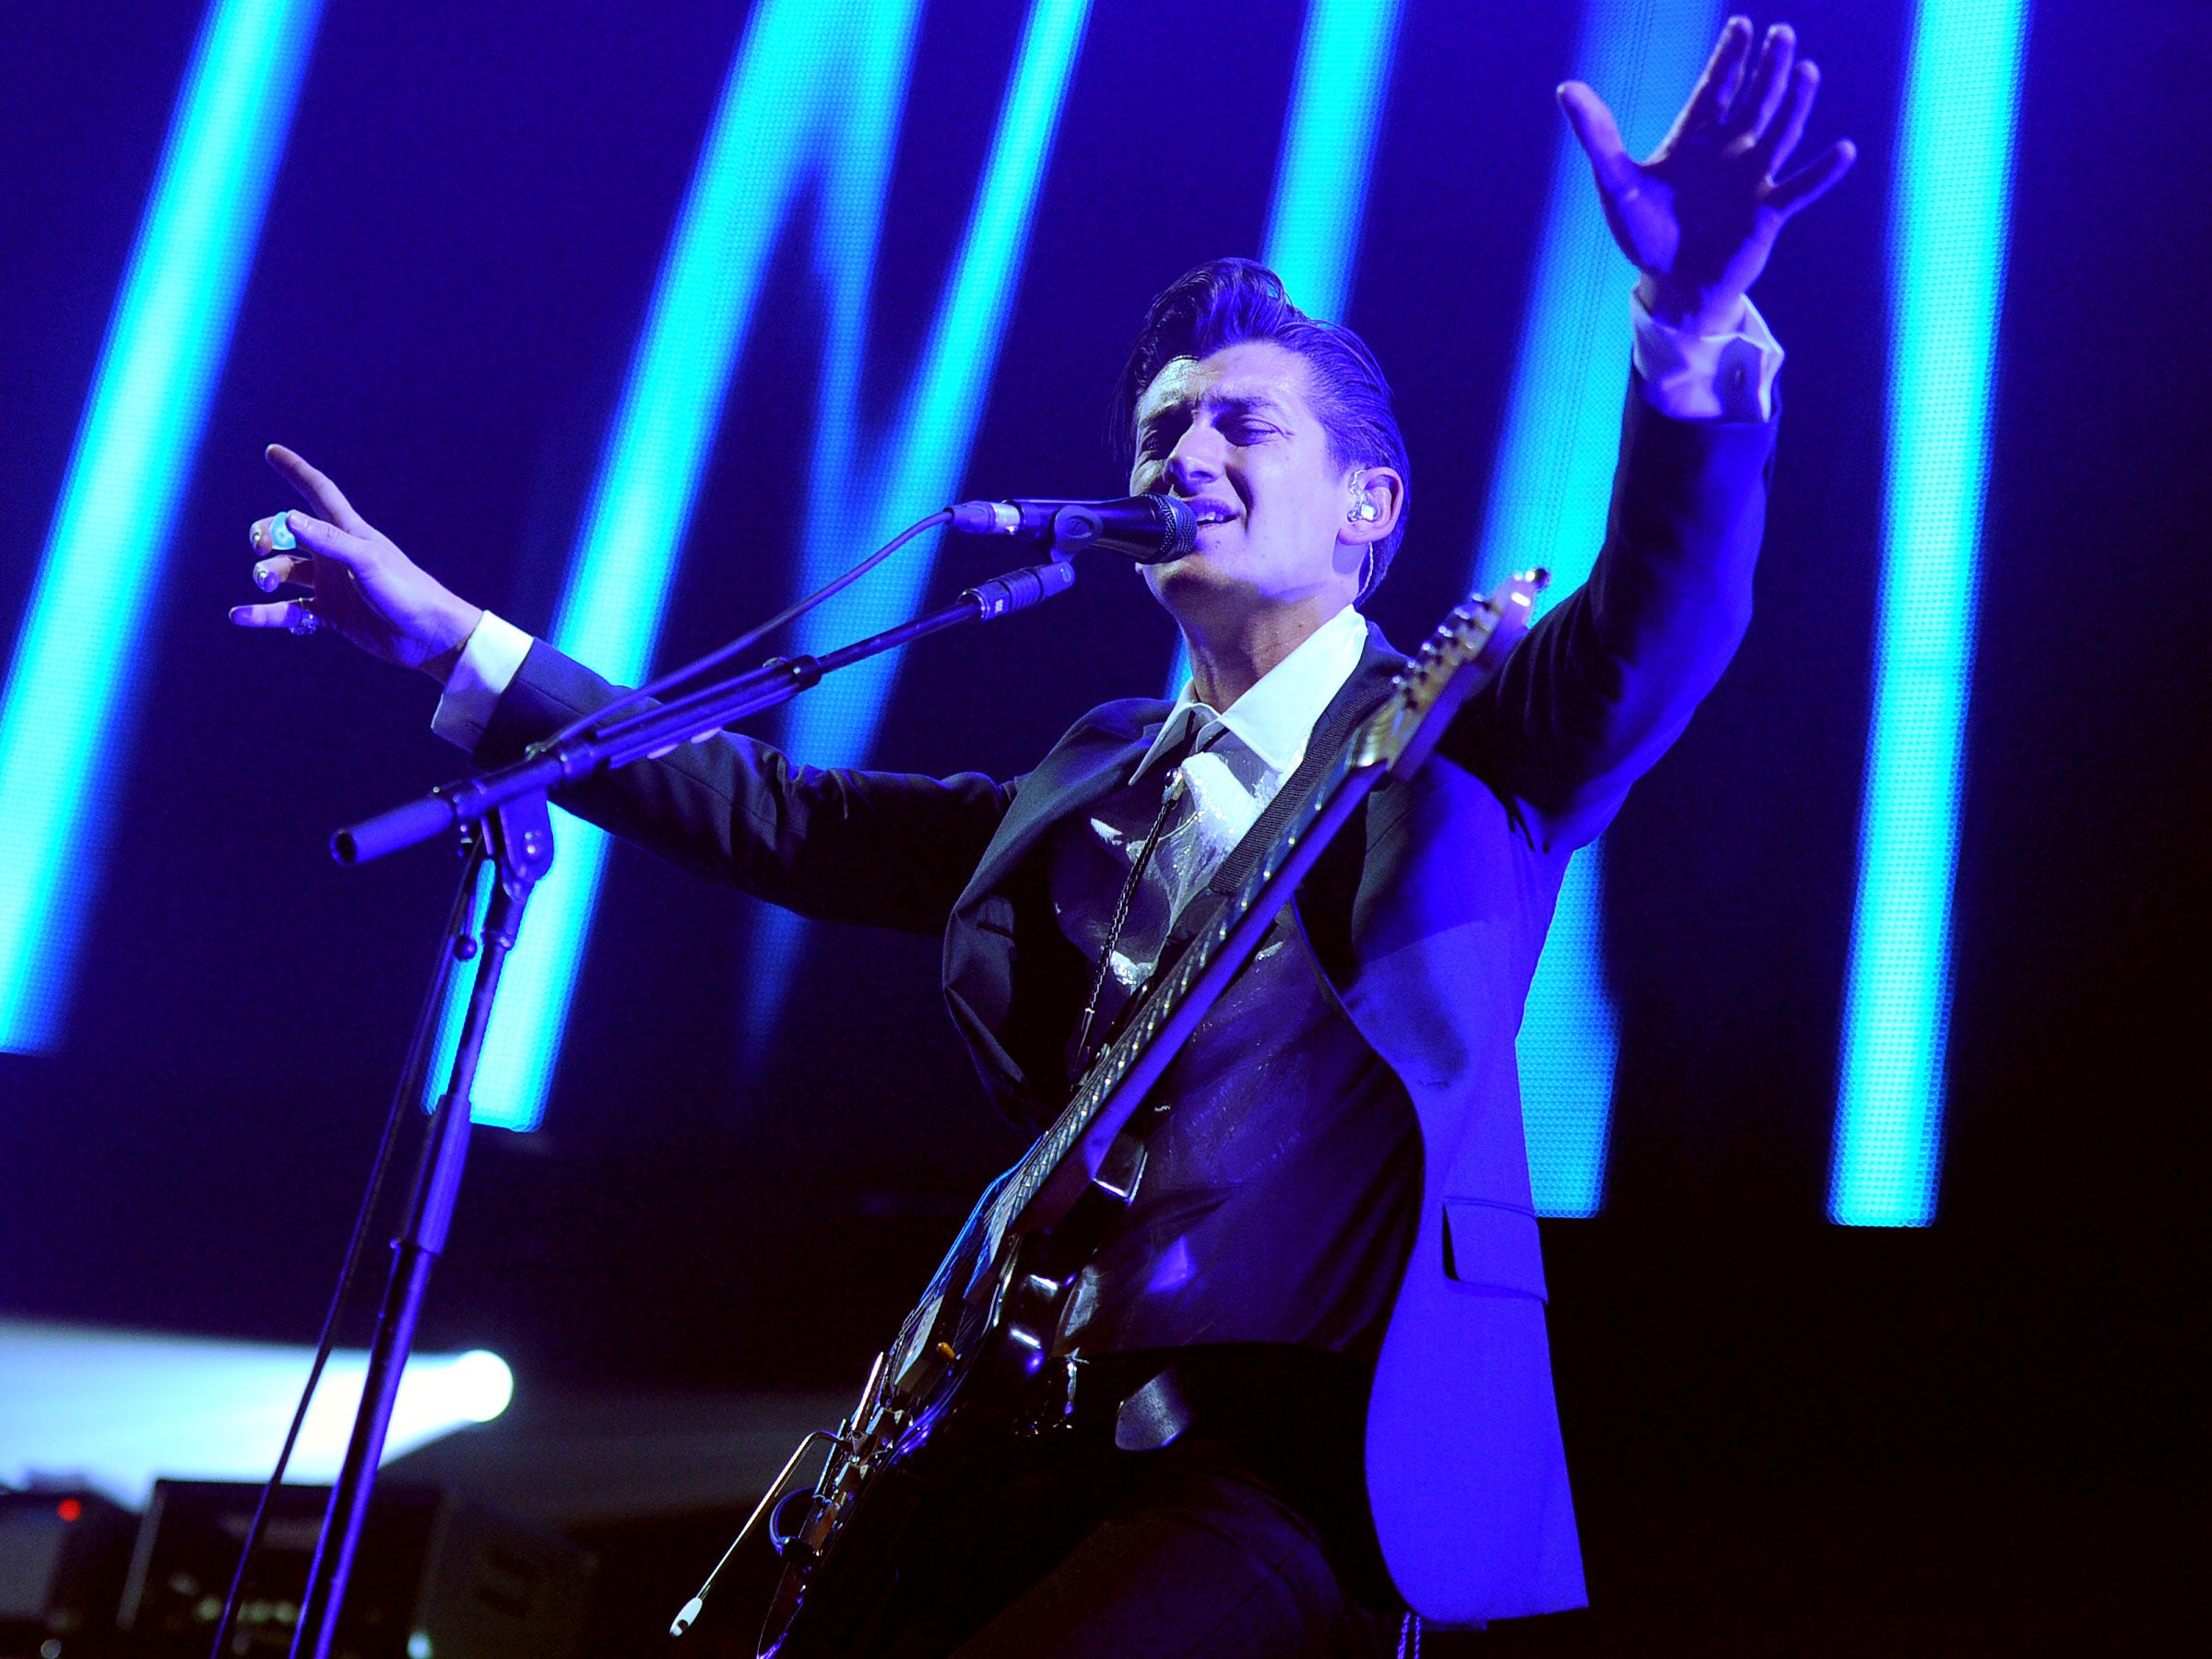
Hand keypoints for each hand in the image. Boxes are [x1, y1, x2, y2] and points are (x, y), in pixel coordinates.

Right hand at [229, 445, 483, 680]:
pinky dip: (264, 614)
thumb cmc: (406, 591)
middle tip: (261, 547)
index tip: (272, 451)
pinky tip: (240, 615)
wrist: (428, 635)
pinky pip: (288, 611)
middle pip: (286, 533)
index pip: (318, 491)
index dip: (295, 470)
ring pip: (282, 571)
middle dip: (265, 534)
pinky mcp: (329, 613)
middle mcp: (334, 554)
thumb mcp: (368, 562)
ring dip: (265, 574)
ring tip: (266, 584)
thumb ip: (329, 540)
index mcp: (348, 531)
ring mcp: (330, 584)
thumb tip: (288, 517)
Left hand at [1558, 16, 1855, 333]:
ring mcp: (1752, 180)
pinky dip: (1822, 173)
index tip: (1741, 25)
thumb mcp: (1615, 184)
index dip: (1728, 58)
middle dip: (1767, 69)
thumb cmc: (1644, 236)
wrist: (1671, 288)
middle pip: (1754, 101)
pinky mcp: (1768, 213)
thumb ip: (1597, 136)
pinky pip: (1800, 188)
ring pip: (1780, 133)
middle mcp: (1729, 153)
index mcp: (1694, 141)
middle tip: (1781, 34)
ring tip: (1807, 71)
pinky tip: (1845, 151)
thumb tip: (1566, 87)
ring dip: (1796, 105)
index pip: (1715, 89)